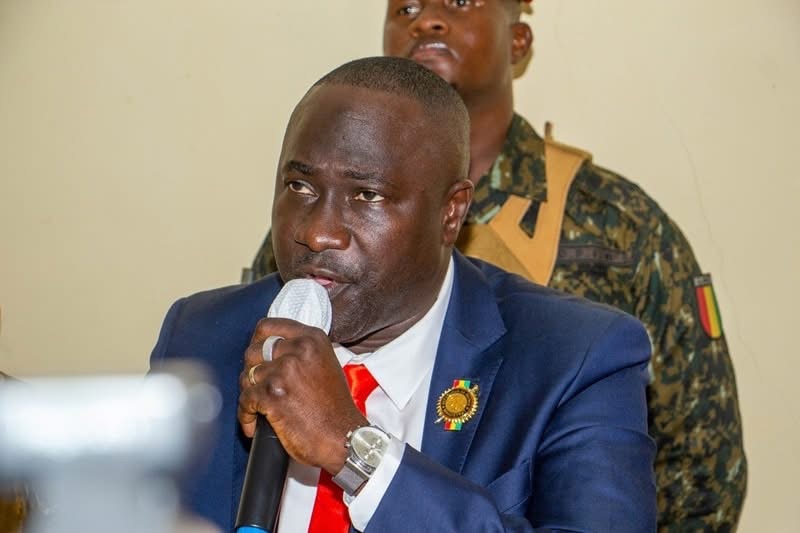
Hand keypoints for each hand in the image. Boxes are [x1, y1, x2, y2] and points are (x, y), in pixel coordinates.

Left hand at [238, 317, 367, 473]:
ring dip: (250, 394)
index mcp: (312, 339)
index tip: (257, 355)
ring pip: (246, 376)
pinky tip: (254, 425)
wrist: (344, 438)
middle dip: (252, 371)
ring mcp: (283, 371)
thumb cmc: (336, 408)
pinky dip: (246, 416)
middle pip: (253, 351)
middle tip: (259, 387)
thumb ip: (301, 353)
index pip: (268, 327)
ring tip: (259, 409)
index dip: (257, 342)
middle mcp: (298, 350)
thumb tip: (271, 351)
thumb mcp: (326, 365)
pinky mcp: (272, 395)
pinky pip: (244, 401)